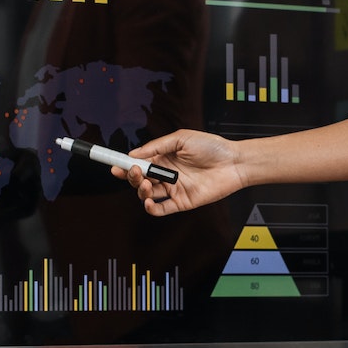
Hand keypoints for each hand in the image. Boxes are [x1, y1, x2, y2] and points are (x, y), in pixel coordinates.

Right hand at [113, 129, 245, 215]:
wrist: (233, 162)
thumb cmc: (211, 147)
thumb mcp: (181, 139)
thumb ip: (157, 146)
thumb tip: (134, 154)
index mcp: (164, 157)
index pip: (139, 162)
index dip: (125, 164)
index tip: (114, 164)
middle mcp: (166, 173)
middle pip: (140, 179)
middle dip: (131, 177)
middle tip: (133, 172)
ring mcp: (173, 188)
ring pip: (148, 193)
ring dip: (141, 190)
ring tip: (146, 183)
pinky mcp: (182, 202)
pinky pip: (162, 209)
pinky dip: (151, 208)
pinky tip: (148, 201)